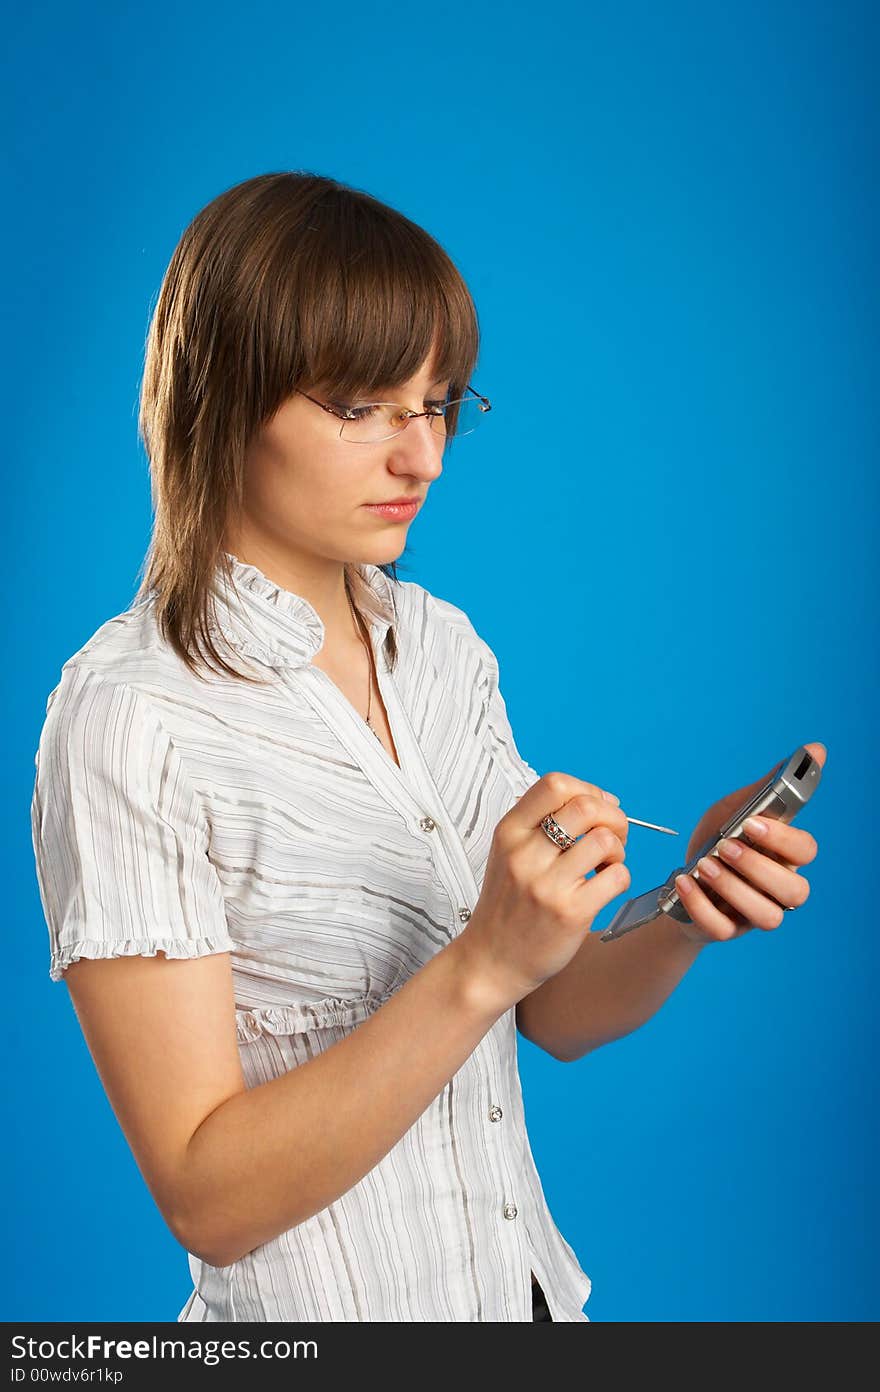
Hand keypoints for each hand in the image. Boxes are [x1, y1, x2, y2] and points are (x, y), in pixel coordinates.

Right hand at [460, 772, 630, 1003]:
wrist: (491, 960)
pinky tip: (605, 886)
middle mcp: (525, 854)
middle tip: (613, 836)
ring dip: (617, 849)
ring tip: (605, 864)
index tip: (597, 808)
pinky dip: (621, 877)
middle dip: (613, 816)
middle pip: (585, 806)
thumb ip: (540, 823)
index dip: (587, 789)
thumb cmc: (507, 904)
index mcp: (509, 832)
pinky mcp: (570, 912)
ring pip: (604, 840)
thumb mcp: (508, 853)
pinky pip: (617, 877)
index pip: (554, 784)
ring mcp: (547, 884)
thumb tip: (598, 800)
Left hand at [675, 741, 825, 945]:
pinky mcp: (726, 931)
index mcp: (783, 857)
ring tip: (704, 866)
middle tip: (724, 846)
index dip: (782, 838)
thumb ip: (768, 787)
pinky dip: (701, 906)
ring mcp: (753, 915)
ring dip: (734, 888)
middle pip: (795, 890)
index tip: (751, 823)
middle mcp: (777, 890)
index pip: (805, 851)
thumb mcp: (733, 810)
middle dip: (758, 866)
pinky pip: (722, 929)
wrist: (679, 881)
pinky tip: (685, 882)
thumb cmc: (715, 843)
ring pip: (768, 916)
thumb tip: (816, 749)